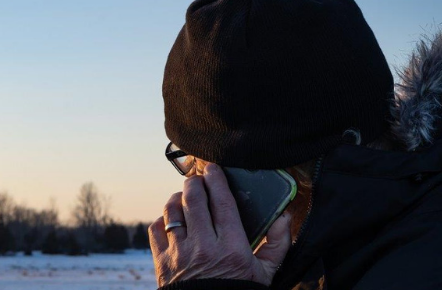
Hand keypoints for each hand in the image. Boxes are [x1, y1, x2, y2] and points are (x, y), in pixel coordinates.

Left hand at [148, 163, 292, 286]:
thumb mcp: (265, 272)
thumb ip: (278, 243)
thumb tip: (284, 216)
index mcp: (232, 249)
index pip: (222, 203)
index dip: (216, 179)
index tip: (213, 168)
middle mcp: (204, 248)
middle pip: (194, 200)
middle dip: (195, 182)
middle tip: (198, 178)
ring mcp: (180, 255)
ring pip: (172, 211)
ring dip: (178, 198)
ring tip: (185, 196)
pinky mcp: (162, 263)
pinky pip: (156, 230)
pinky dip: (163, 219)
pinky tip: (173, 219)